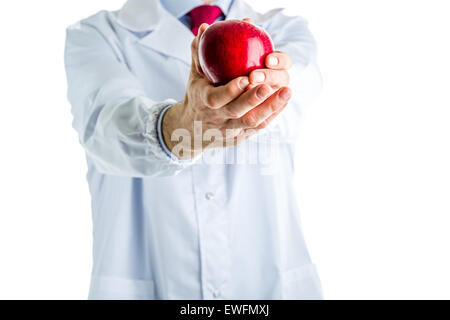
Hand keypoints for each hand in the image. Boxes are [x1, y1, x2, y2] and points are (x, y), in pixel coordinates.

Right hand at [162, 22, 292, 158]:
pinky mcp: (240, 136)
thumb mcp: (194, 75)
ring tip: (287, 92)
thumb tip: (206, 27)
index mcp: (204, 102)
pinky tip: (284, 100)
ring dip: (270, 108)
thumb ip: (199, 53)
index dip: (230, 91)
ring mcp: (230, 130)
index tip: (245, 78)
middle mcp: (218, 118)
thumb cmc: (197, 94)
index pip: (216, 99)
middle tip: (269, 86)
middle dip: (254, 100)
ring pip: (252, 122)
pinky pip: (259, 127)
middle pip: (237, 112)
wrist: (192, 130)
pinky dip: (273, 114)